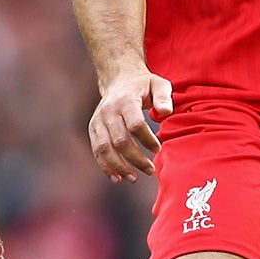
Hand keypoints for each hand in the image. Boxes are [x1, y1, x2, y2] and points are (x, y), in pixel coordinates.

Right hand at [89, 64, 173, 181]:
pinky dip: (105, 166)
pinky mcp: (93, 128)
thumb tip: (166, 112)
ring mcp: (98, 120)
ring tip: (134, 179)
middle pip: (120, 140)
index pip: (135, 125)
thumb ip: (164, 96)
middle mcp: (108, 111)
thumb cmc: (144, 86)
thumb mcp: (158, 84)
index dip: (147, 140)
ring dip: (119, 166)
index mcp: (125, 100)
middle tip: (151, 170)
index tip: (158, 149)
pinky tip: (117, 178)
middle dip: (135, 158)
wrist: (119, 79)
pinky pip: (97, 150)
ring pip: (105, 148)